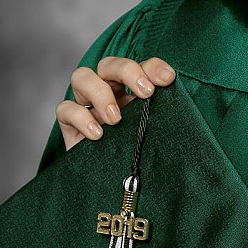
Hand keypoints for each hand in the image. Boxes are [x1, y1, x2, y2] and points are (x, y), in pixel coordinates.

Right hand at [56, 56, 175, 150]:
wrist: (114, 183)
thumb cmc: (138, 152)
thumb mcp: (154, 131)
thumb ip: (163, 115)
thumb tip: (181, 109)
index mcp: (132, 89)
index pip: (140, 65)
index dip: (153, 67)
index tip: (167, 79)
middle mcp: (108, 90)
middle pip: (109, 64)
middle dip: (128, 72)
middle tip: (145, 93)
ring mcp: (86, 104)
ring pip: (82, 76)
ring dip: (100, 93)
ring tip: (116, 118)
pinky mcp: (68, 122)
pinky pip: (65, 108)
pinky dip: (81, 117)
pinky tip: (97, 134)